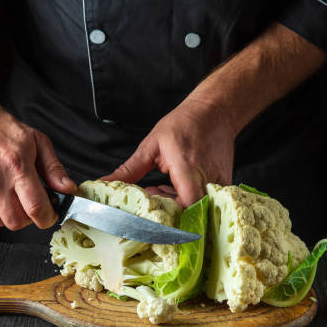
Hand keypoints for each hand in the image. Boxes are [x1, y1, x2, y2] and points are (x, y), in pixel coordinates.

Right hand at [0, 106, 77, 229]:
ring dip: (8, 213)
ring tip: (8, 192)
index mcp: (16, 164)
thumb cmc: (2, 129)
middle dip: (28, 217)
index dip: (47, 217)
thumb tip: (68, 189)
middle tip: (29, 203)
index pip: (35, 207)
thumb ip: (54, 168)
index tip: (49, 215)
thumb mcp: (37, 142)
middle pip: (16, 221)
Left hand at [101, 98, 235, 205]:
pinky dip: (188, 199)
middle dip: (166, 209)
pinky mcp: (223, 186)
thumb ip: (128, 170)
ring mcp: (218, 184)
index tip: (150, 207)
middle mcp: (206, 178)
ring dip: (175, 204)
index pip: (184, 205)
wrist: (214, 113)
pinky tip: (176, 188)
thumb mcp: (151, 145)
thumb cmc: (183, 125)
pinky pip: (205, 203)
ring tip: (161, 187)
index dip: (167, 213)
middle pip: (188, 212)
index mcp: (187, 168)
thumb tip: (103, 184)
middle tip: (151, 193)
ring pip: (196, 209)